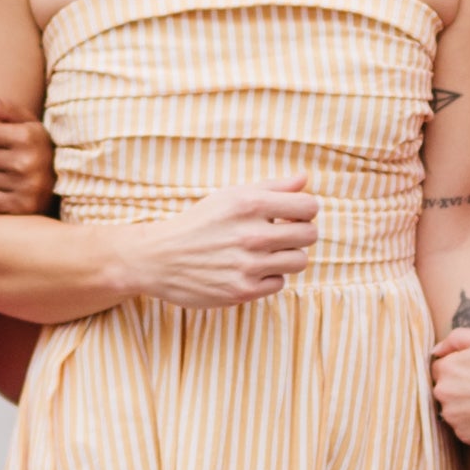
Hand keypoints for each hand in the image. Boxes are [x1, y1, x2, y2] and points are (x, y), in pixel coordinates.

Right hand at [128, 184, 318, 308]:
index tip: (294, 214)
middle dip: (300, 233)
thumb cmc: (199, 223)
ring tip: (267, 253)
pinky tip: (250, 269)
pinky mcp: (243, 291)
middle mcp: (251, 235)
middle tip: (283, 234)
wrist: (160, 258)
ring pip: (299, 261)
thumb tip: (305, 178)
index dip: (306, 210)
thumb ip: (272, 187)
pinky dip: (269, 276)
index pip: (309, 206)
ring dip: (287, 256)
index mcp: (249, 204)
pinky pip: (279, 283)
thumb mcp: (231, 196)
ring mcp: (248, 265)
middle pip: (310, 235)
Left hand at [431, 319, 469, 446]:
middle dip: (460, 388)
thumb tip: (435, 350)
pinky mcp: (466, 436)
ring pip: (454, 411)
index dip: (461, 368)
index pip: (441, 368)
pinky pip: (465, 429)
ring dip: (467, 407)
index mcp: (447, 368)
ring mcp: (453, 417)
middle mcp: (443, 393)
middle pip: (445, 390)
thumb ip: (457, 338)